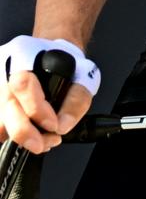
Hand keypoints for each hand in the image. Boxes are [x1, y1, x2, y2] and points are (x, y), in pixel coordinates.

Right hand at [1, 35, 97, 153]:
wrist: (53, 56)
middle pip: (5, 105)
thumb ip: (76, 100)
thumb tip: (62, 126)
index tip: (53, 125)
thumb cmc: (67, 65)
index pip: (23, 84)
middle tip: (41, 144)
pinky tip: (31, 136)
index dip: (36, 109)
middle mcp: (3, 69)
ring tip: (41, 139)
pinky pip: (0, 124)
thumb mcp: (83, 76)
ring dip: (18, 135)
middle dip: (23, 131)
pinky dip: (13, 135)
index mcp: (25, 54)